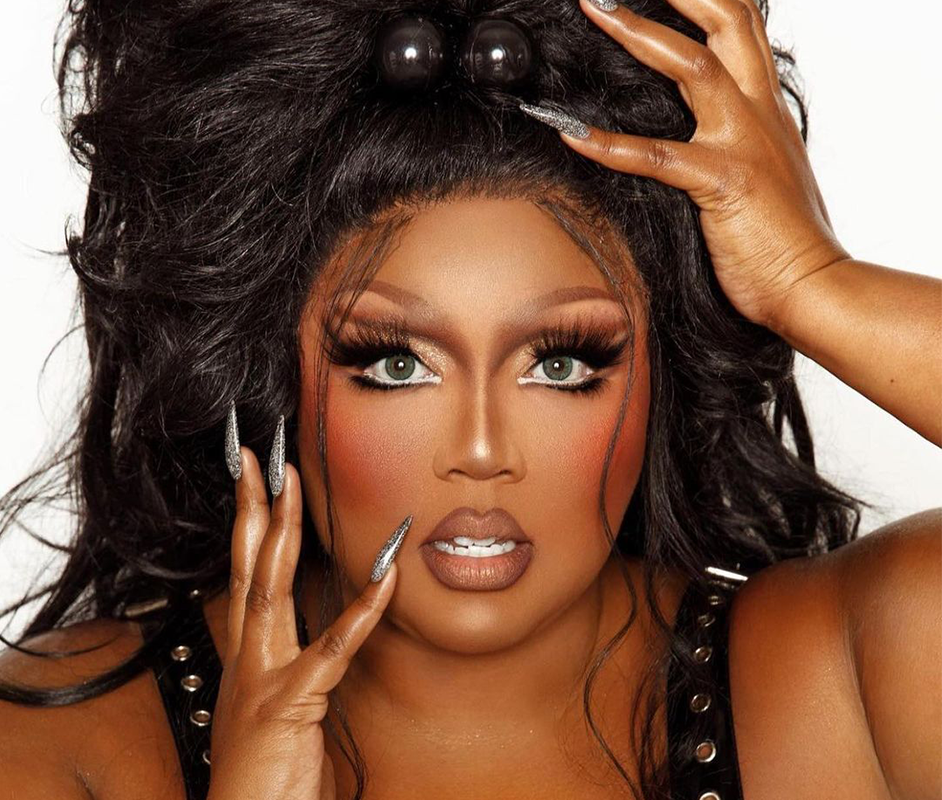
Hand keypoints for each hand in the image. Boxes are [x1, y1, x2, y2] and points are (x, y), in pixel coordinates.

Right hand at [206, 447, 397, 799]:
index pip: (247, 576)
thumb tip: (334, 632)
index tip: (256, 481)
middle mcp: (247, 659)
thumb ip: (303, 668)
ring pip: (267, 590)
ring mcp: (261, 680)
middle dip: (252, 509)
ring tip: (289, 485)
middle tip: (258, 459)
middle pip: (247, 567)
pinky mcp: (285, 706)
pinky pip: (330, 650)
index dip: (250, 526)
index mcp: (249, 657)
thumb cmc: (271, 776)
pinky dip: (361, 612)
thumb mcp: (286, 709)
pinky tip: (386, 579)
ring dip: (281, 533)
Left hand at [555, 0, 851, 328]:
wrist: (811, 286)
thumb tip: (698, 141)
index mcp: (767, 111)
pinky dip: (607, 143)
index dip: (706, 1)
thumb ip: (734, 149)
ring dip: (640, 33)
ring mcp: (743, 144)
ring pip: (694, 65)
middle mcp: (758, 114)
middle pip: (730, 23)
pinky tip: (569, 133)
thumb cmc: (783, 242)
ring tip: (596, 8)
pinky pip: (656, 155)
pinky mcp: (723, 182)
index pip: (742, 32)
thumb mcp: (761, 178)